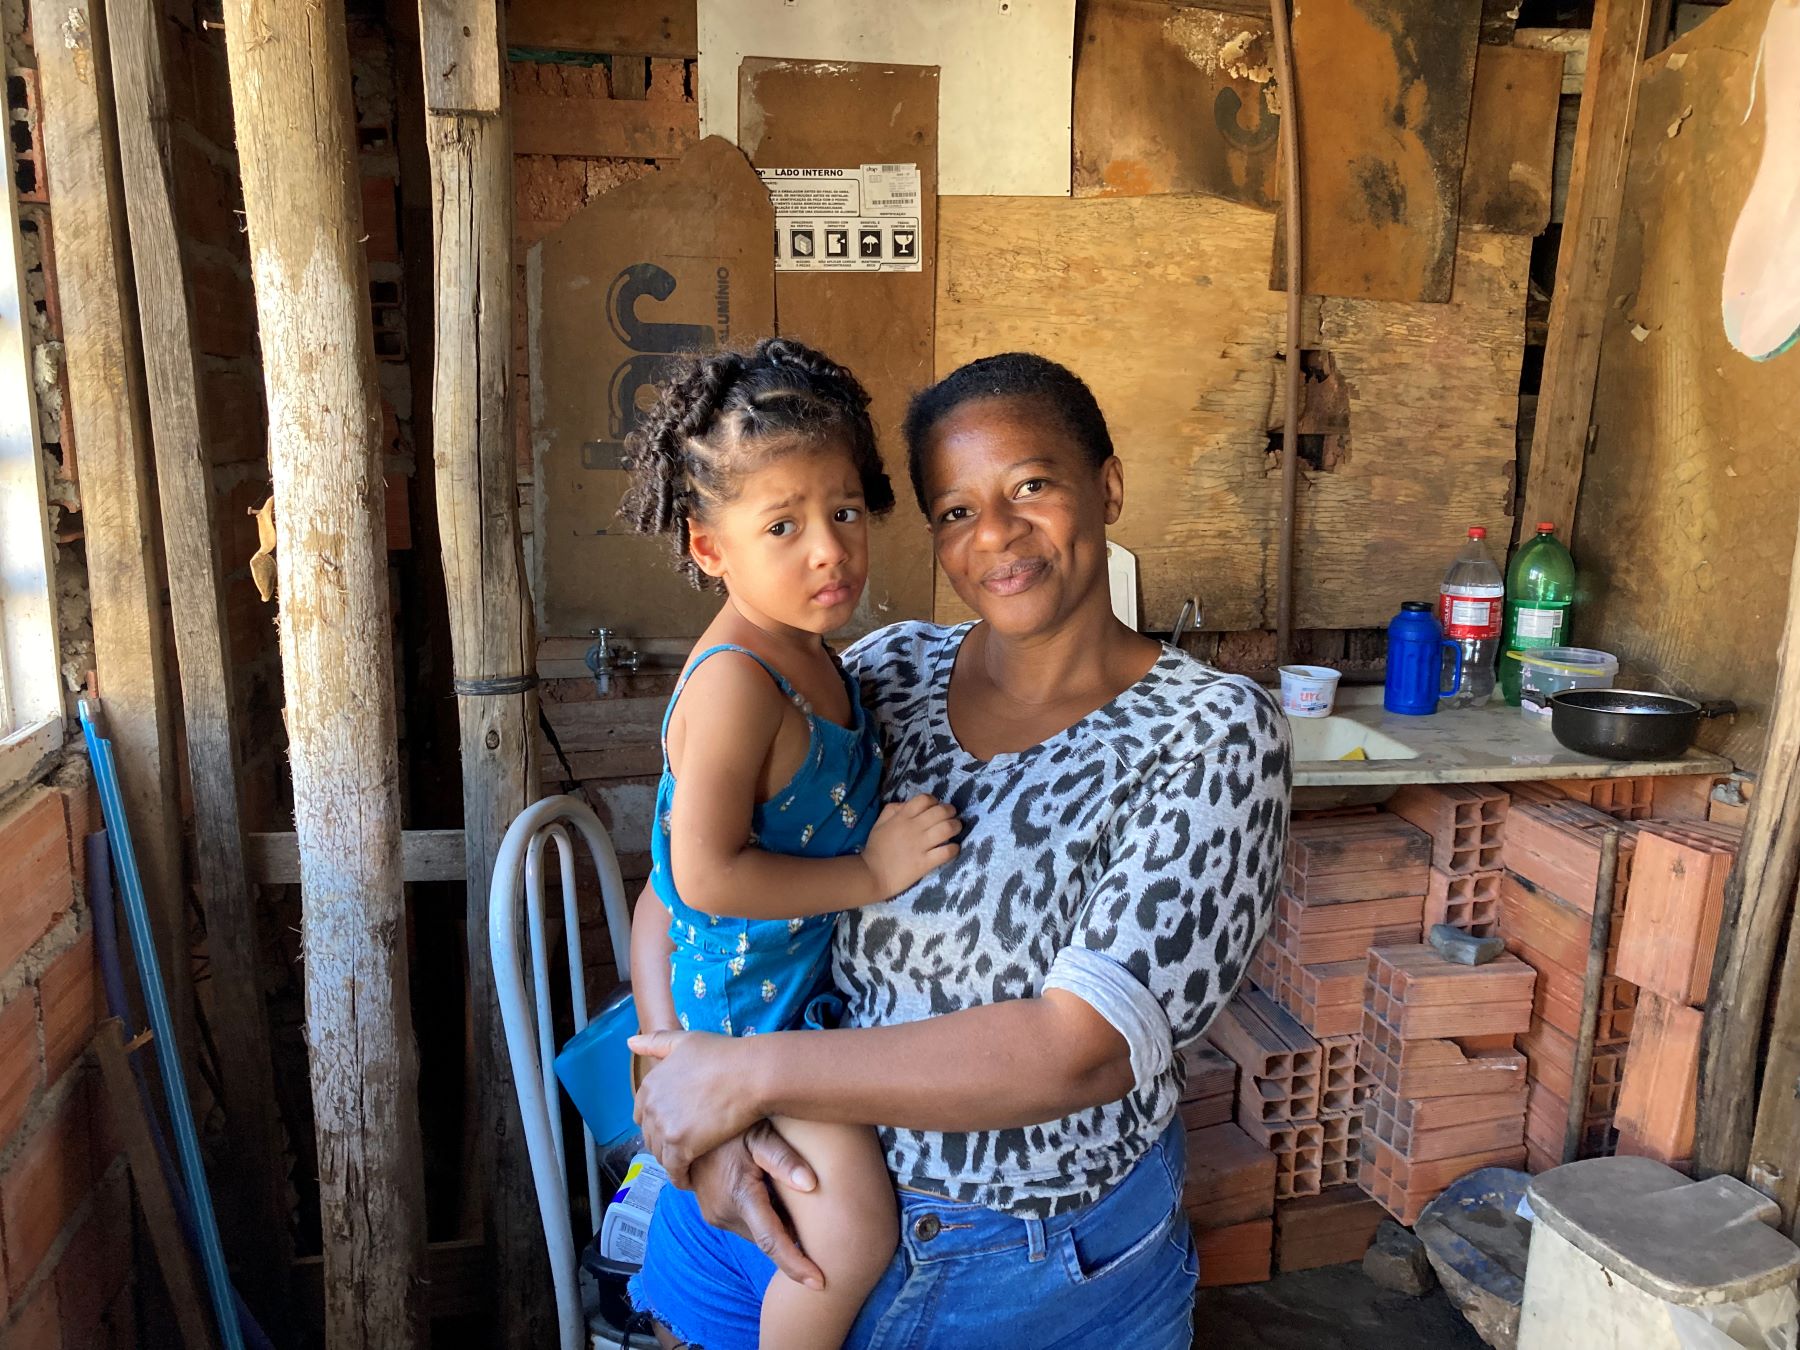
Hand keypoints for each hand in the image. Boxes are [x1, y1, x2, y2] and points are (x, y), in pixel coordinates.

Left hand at [629, 1029, 761, 1183]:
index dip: (658, 1122)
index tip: (673, 1128)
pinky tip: (690, 1180)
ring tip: (688, 1164)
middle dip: (664, 1143)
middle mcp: (650, 1106)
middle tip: (683, 1149)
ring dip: (672, 1161)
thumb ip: (656, 1043)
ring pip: (660, 1154)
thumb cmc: (723, 1055)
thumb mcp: (685, 1040)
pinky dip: (680, 1178)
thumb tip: (629, 1043)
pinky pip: (673, 1171)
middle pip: (650, 1136)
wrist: (749, 1074)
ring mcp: (663, 1127)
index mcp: (650, 1083)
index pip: (642, 1113)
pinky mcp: (680, 1146)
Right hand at [689, 1126, 824, 1290]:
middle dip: (790, 1231)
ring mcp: (714, 1214)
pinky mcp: (711, 1212)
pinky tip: (766, 1188)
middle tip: (806, 1200)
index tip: (819, 1283)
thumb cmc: (732, 1124)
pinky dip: (760, 1214)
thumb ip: (783, 1158)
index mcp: (739, 1196)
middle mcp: (724, 1212)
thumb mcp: (758, 1133)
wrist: (689, 1122)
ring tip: (781, 1187)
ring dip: (774, 1220)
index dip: (796, 1265)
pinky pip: (745, 1222)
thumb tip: (812, 1185)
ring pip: (757, 1231)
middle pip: (768, 1237)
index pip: (771, 1241)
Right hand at [861, 794, 959, 899]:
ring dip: (956, 826)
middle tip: (952, 817)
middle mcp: (913, 828)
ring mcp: (920, 846)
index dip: (935, 801)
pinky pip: (946, 852)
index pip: (925, 799)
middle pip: (941, 811)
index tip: (936, 807)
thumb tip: (909, 804)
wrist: (872, 874)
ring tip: (956, 829)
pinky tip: (953, 848)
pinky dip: (954, 848)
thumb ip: (893, 810)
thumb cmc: (875, 848)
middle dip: (951, 811)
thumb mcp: (879, 823)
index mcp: (902, 817)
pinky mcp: (925, 863)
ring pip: (947, 829)